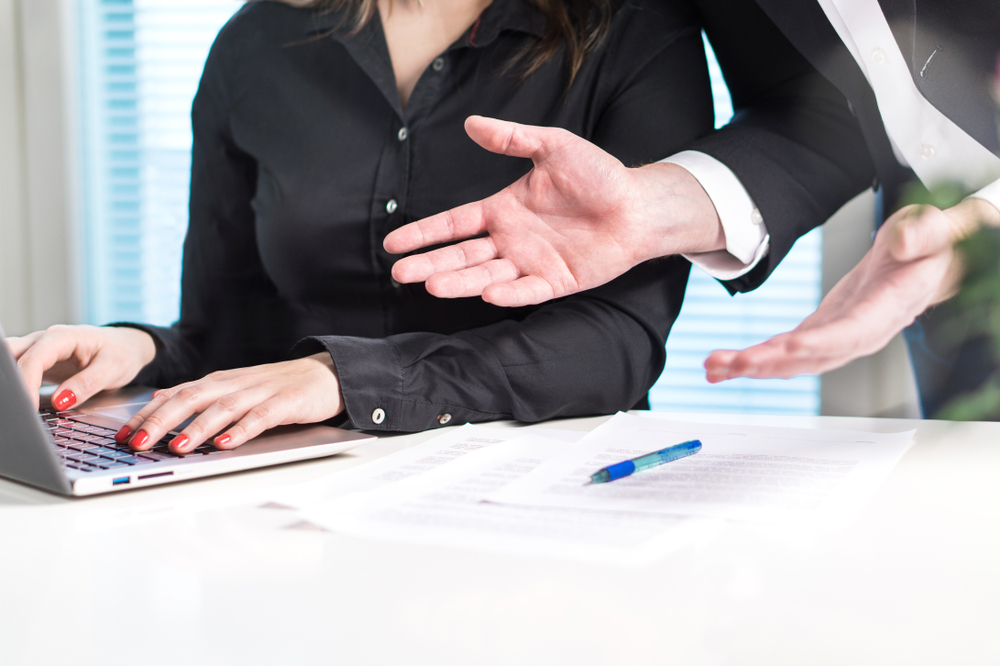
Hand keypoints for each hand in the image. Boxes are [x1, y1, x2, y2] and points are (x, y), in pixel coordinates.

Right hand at [6, 325, 156, 409]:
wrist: (127, 347)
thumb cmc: (122, 353)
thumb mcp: (112, 368)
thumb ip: (87, 384)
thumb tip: (61, 401)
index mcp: (63, 337)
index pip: (34, 359)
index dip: (27, 384)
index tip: (28, 407)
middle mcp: (45, 340)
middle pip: (12, 356)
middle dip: (10, 380)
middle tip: (15, 406)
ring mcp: (39, 350)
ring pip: (10, 360)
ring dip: (10, 381)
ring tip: (14, 404)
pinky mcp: (38, 362)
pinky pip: (17, 370)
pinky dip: (14, 384)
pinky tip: (17, 400)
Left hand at [115, 353, 344, 453]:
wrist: (326, 373)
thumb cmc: (277, 388)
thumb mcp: (234, 390)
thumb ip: (201, 398)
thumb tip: (157, 406)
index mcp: (218, 382)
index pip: (175, 395)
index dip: (146, 415)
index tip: (121, 435)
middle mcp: (234, 384)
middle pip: (191, 399)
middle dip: (160, 421)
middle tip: (136, 443)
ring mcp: (260, 392)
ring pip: (221, 408)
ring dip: (196, 428)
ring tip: (175, 447)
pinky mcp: (286, 403)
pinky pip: (261, 417)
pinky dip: (241, 430)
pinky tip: (226, 443)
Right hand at [383, 115, 724, 306]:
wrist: (638, 205)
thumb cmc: (599, 175)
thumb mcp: (553, 146)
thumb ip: (512, 138)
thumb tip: (472, 122)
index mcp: (503, 210)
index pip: (454, 224)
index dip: (424, 233)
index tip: (394, 243)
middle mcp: (511, 240)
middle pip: (461, 255)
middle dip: (430, 264)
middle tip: (400, 273)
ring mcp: (531, 263)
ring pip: (486, 275)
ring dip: (459, 282)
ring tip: (431, 286)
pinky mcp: (555, 282)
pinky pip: (528, 290)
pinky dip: (509, 292)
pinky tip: (489, 292)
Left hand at [704, 198, 999, 380]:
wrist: (926, 262)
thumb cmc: (930, 245)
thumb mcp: (935, 229)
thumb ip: (923, 234)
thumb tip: (904, 243)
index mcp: (888, 309)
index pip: (851, 332)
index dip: (820, 342)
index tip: (788, 346)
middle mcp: (861, 332)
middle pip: (812, 356)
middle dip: (770, 362)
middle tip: (731, 363)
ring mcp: (838, 335)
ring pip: (793, 360)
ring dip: (753, 366)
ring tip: (715, 368)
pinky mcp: (821, 331)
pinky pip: (786, 352)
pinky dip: (755, 358)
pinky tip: (725, 365)